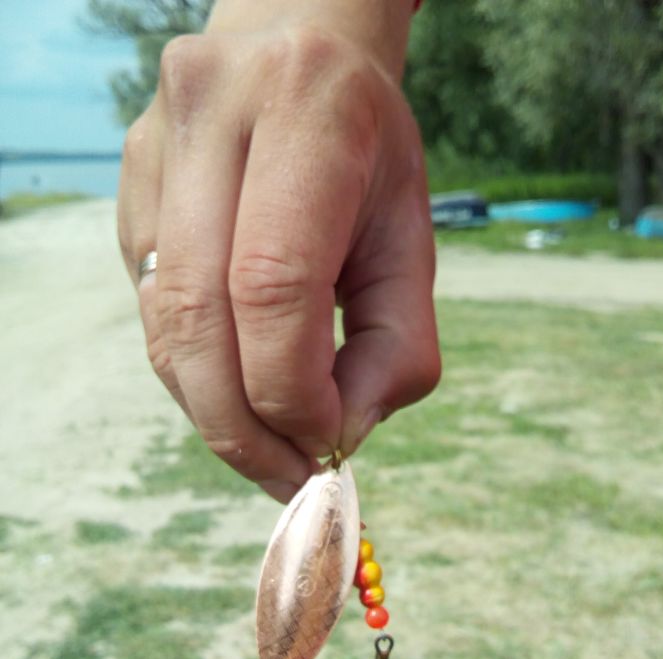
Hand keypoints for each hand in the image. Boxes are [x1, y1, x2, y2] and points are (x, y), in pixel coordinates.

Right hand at [117, 1, 439, 502]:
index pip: (273, 286)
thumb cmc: (367, 152)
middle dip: (245, 429)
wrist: (295, 50)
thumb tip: (339, 438)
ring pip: (164, 328)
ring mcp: (154, 152)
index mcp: (306, 111)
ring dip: (218, 415)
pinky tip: (244, 392)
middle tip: (293, 483)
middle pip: (198, 318)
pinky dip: (201, 376)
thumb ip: (399, 347)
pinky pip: (154, 314)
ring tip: (274, 454)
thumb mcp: (413, 237)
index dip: (294, 393)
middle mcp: (211, 117)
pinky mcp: (129, 191)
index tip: (330, 446)